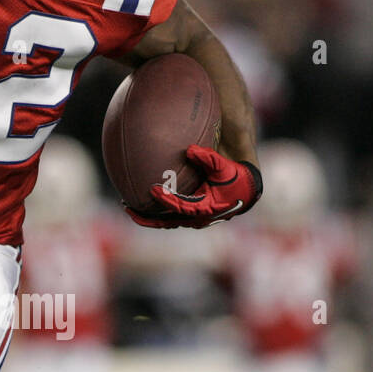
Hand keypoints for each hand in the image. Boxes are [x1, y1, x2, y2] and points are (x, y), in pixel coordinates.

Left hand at [128, 146, 262, 228]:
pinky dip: (155, 211)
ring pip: (164, 221)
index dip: (166, 199)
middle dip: (145, 216)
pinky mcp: (189, 216)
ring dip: (147, 216)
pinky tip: (142, 200)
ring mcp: (191, 220)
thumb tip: (190, 149)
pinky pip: (168, 216)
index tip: (153, 189)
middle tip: (127, 206)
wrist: (245, 192)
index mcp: (204, 208)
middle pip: (165, 221)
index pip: (180, 206)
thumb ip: (209, 158)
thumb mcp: (224, 166)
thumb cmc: (235, 178)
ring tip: (129, 206)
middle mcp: (195, 219)